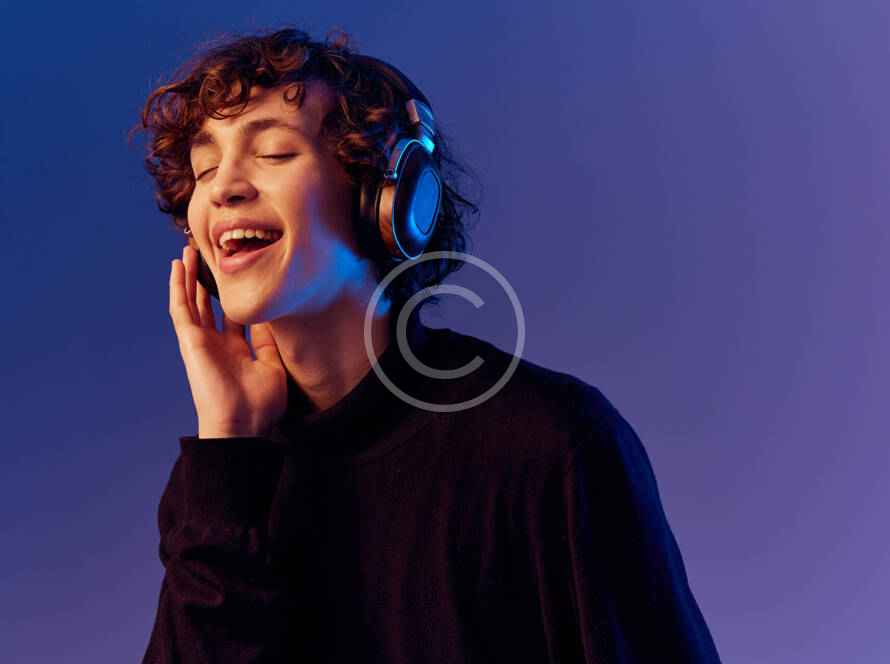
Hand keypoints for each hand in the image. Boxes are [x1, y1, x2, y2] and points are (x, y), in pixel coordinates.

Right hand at [168, 245, 287, 438]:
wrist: (242, 425)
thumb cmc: (260, 405)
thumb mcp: (273, 366)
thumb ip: (269, 341)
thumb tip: (271, 316)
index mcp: (236, 350)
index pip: (232, 316)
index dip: (233, 296)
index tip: (239, 275)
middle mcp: (216, 344)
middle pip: (208, 305)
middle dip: (207, 281)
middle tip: (207, 256)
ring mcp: (201, 342)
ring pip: (191, 302)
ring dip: (189, 277)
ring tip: (188, 252)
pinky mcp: (190, 341)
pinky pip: (181, 309)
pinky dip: (177, 287)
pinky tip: (177, 267)